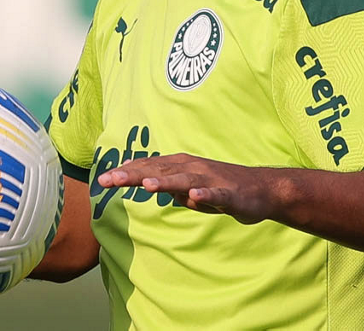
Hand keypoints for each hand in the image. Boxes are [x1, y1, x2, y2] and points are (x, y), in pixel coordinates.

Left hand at [97, 153, 280, 224]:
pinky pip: (216, 194)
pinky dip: (205, 194)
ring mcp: (211, 179)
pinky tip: (194, 196)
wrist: (262, 190)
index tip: (101, 179)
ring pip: (184, 180)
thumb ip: (170, 187)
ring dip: (165, 181)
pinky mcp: (229, 193)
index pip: (149, 167)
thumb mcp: (190, 190)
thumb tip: (152, 187)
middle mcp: (193, 168)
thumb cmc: (222, 187)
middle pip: (159, 170)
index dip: (126, 172)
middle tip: (109, 180)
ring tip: (146, 184)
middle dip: (133, 174)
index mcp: (181, 166)